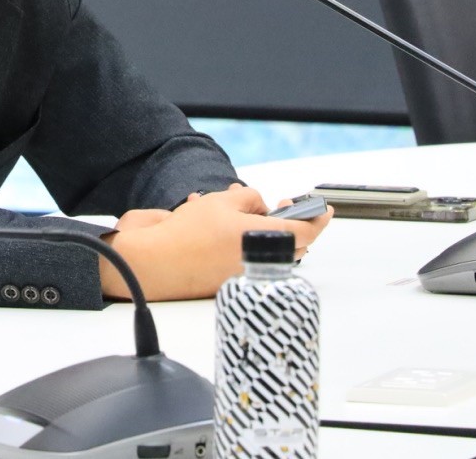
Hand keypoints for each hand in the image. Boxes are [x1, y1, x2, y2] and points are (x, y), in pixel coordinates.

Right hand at [99, 184, 332, 300]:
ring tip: (227, 203)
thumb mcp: (222, 202)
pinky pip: (233, 252)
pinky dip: (226, 235)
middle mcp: (254, 262)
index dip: (318, 219)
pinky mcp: (218, 278)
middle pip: (285, 242)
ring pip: (258, 245)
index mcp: (263, 242)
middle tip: (279, 204)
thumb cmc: (185, 236)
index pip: (304, 232)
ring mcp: (237, 272)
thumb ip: (248, 198)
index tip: (325, 210)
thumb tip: (256, 206)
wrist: (150, 264)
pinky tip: (201, 212)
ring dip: (249, 223)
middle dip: (282, 220)